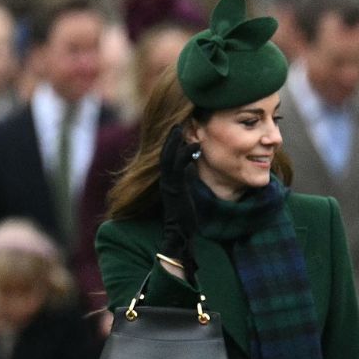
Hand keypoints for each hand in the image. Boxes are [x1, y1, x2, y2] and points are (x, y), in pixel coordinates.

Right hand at [157, 125, 199, 282]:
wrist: (179, 236)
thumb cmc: (186, 220)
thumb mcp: (186, 196)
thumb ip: (186, 183)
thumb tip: (192, 171)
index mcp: (170, 182)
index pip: (168, 159)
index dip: (172, 144)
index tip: (178, 130)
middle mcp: (166, 182)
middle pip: (165, 154)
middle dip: (171, 139)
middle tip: (177, 123)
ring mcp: (169, 185)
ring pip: (168, 159)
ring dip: (175, 143)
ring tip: (180, 128)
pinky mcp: (174, 190)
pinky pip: (177, 169)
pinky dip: (183, 156)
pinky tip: (192, 146)